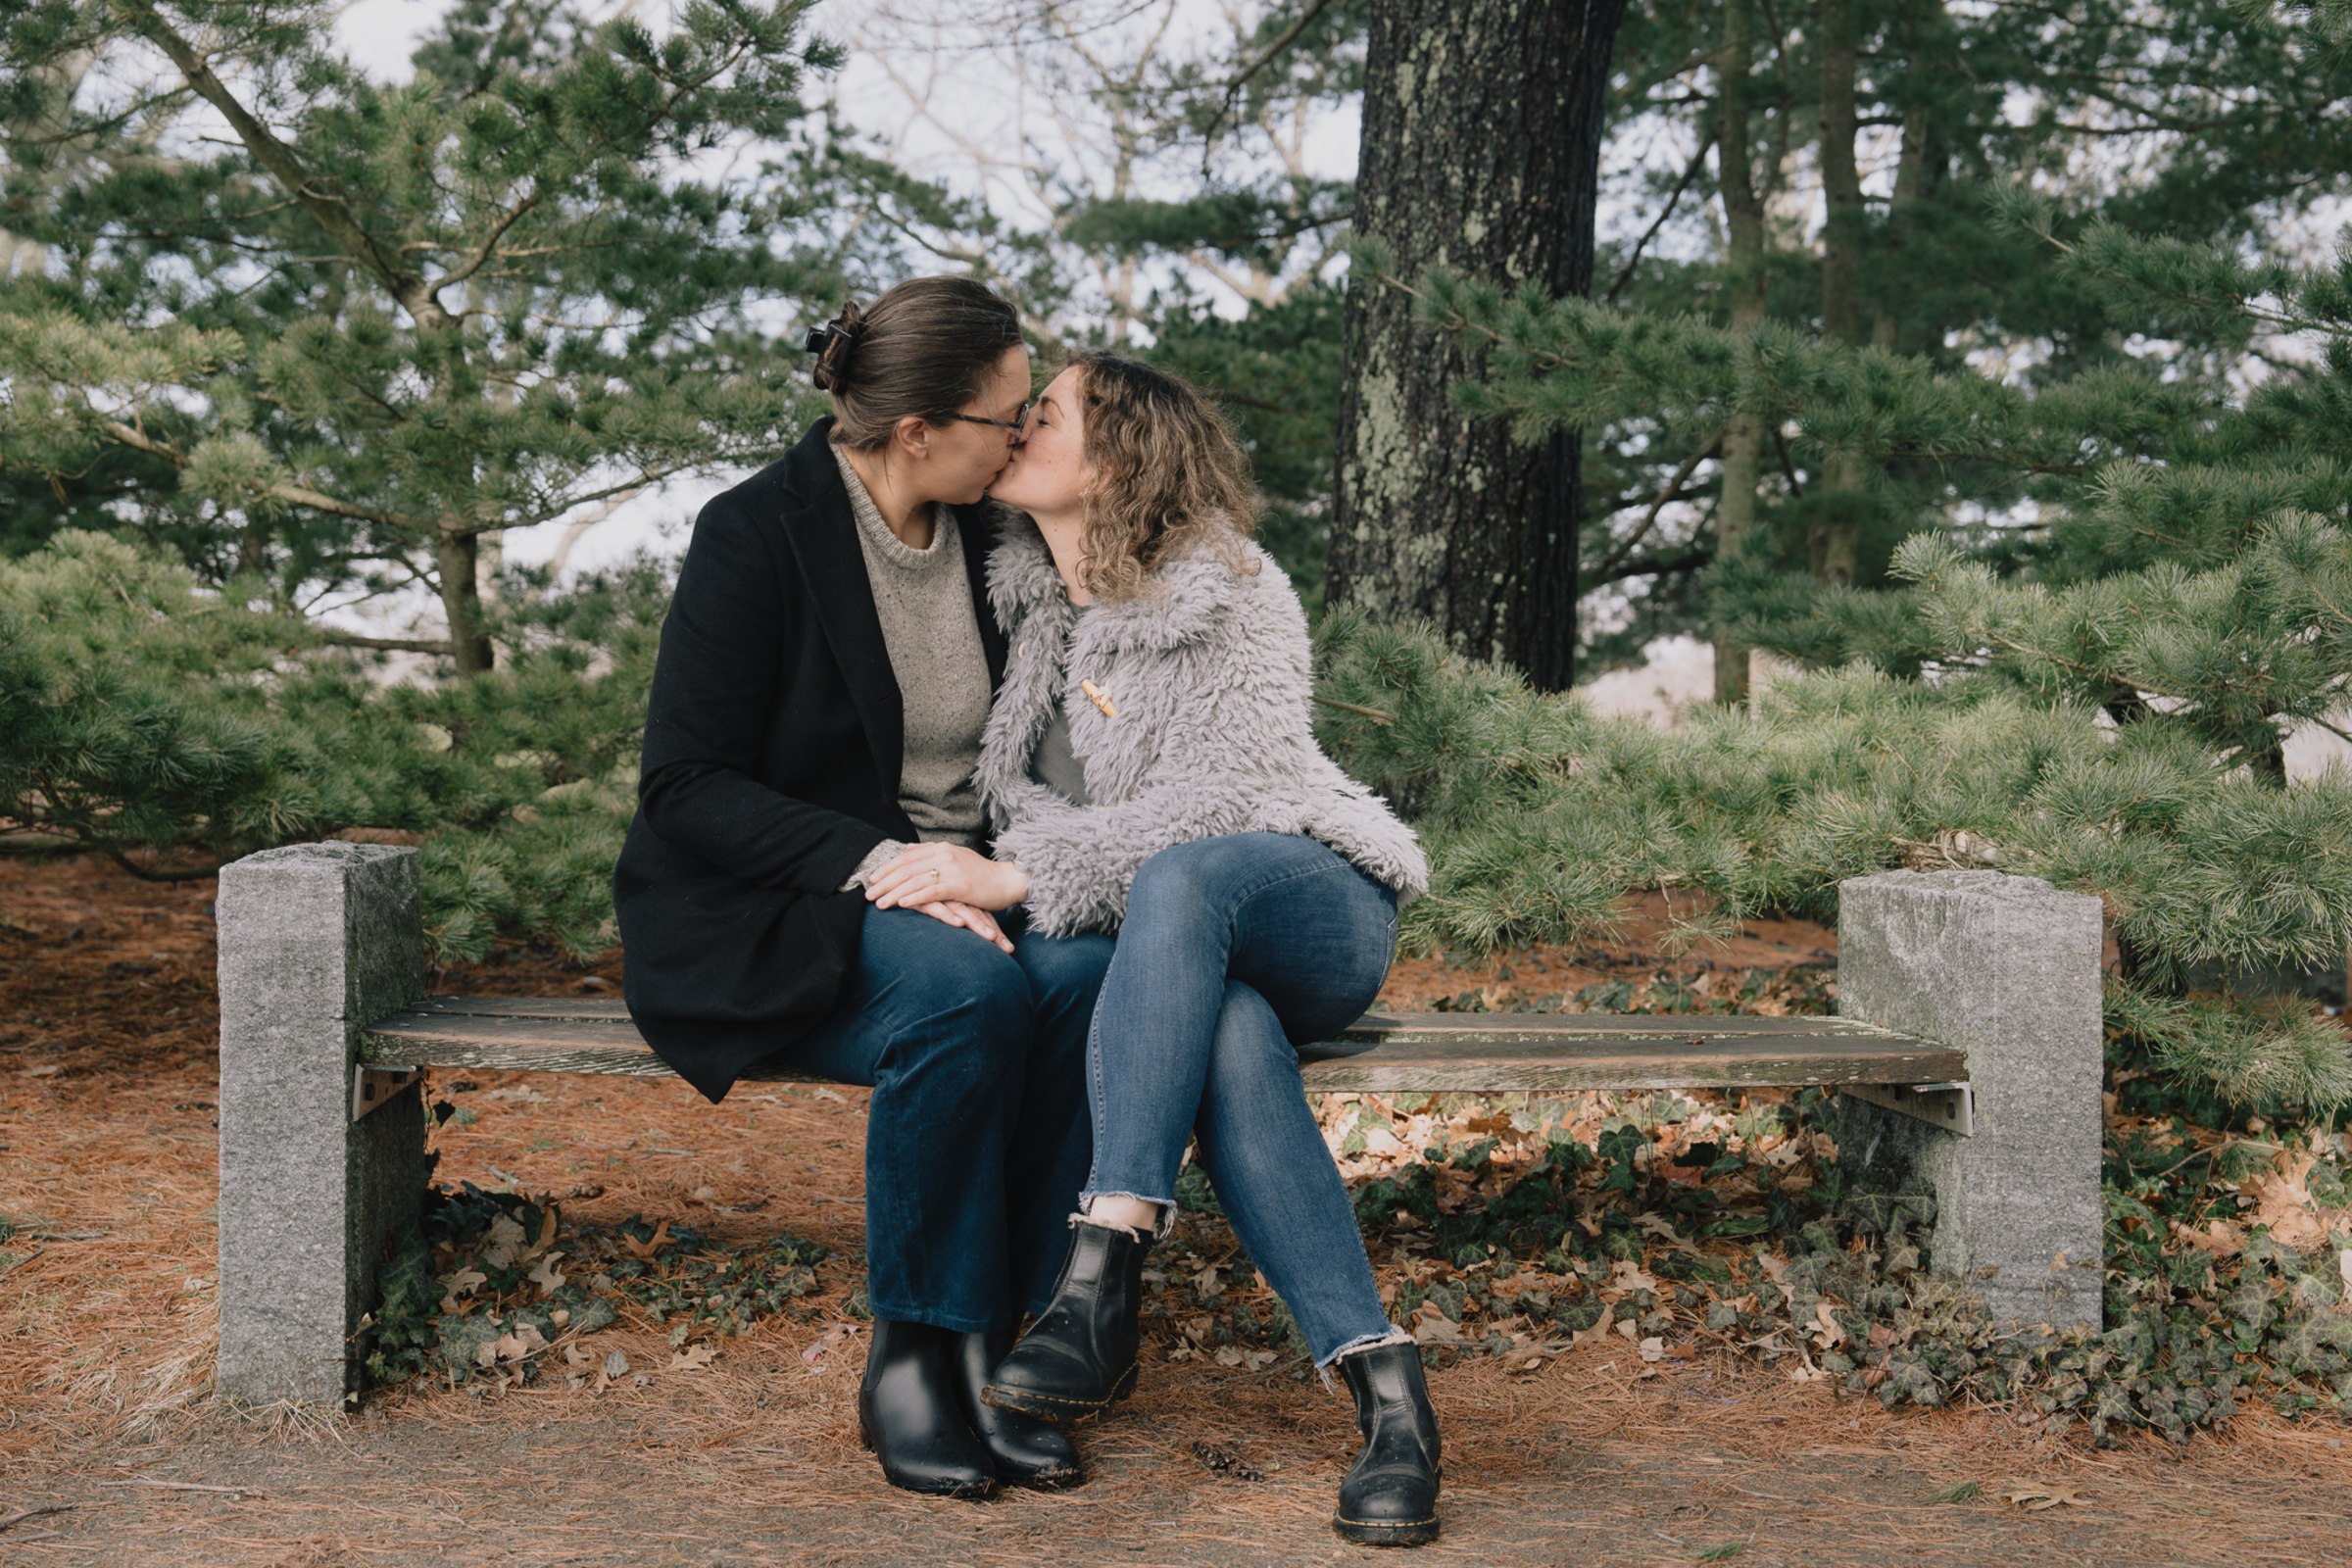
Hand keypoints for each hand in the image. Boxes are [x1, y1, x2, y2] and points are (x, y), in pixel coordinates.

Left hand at [865, 842, 1028, 912]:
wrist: (1008, 880)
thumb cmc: (982, 874)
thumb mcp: (955, 857)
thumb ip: (931, 852)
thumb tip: (906, 848)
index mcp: (941, 848)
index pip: (907, 857)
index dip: (888, 868)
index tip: (872, 879)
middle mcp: (944, 855)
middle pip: (907, 868)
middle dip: (884, 882)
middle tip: (867, 893)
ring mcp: (952, 869)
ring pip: (915, 880)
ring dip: (894, 892)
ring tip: (879, 903)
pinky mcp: (960, 885)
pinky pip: (931, 890)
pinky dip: (914, 896)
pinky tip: (901, 903)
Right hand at [901, 896, 1013, 953]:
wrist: (887, 873)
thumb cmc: (913, 891)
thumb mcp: (935, 901)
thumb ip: (950, 909)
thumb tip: (966, 927)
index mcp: (958, 894)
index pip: (981, 912)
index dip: (994, 928)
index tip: (1009, 948)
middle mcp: (951, 893)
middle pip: (977, 913)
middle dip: (993, 932)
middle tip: (1008, 949)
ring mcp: (938, 892)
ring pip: (962, 910)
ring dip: (978, 925)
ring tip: (992, 939)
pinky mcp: (922, 896)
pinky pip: (937, 906)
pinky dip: (949, 915)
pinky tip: (959, 923)